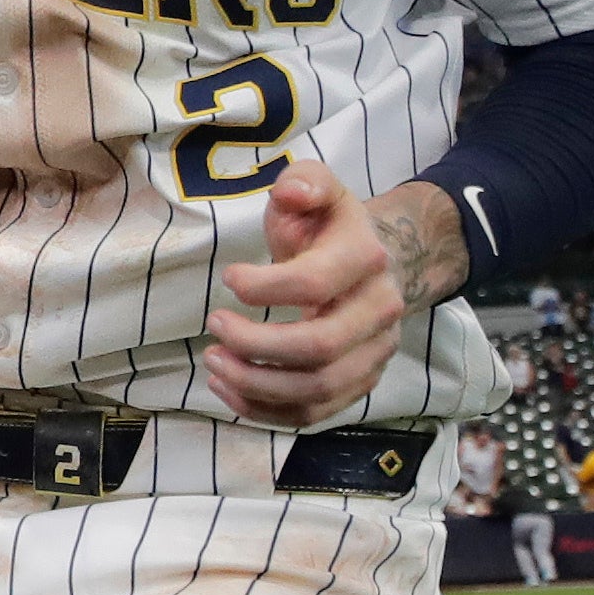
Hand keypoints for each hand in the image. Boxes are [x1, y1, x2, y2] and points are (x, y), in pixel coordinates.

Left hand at [205, 160, 411, 426]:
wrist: (377, 265)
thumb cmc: (330, 230)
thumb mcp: (319, 191)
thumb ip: (305, 182)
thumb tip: (290, 191)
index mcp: (367, 259)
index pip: (315, 283)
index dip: (263, 287)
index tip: (227, 279)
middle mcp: (380, 311)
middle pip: (318, 347)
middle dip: (255, 345)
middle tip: (213, 327)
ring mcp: (374, 353)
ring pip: (317, 388)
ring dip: (255, 384)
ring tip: (213, 364)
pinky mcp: (361, 383)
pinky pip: (315, 412)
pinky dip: (266, 410)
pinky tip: (228, 389)